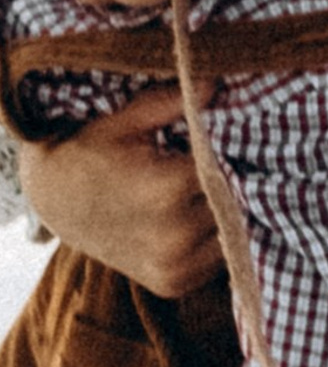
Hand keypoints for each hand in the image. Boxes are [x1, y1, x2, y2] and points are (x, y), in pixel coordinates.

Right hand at [19, 88, 221, 298]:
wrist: (54, 201)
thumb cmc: (90, 152)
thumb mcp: (125, 121)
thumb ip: (173, 104)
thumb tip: (217, 82)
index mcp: (164, 190)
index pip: (226, 169)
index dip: (231, 154)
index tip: (233, 142)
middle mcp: (173, 235)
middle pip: (233, 204)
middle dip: (233, 184)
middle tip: (232, 167)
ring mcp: (173, 265)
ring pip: (232, 234)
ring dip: (229, 215)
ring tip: (217, 193)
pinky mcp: (174, 284)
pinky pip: (216, 260)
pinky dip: (215, 241)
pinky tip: (200, 220)